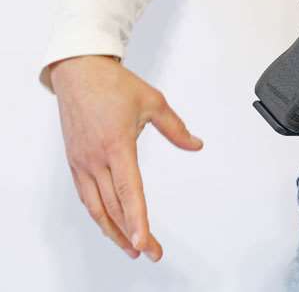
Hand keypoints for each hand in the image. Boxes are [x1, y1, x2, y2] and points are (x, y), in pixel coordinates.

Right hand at [50, 55, 202, 260]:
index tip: (145, 242)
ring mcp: (82, 162)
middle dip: (132, 234)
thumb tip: (196, 145)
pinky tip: (110, 224)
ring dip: (113, 230)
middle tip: (151, 253)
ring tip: (131, 248)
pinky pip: (86, 196)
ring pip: (96, 207)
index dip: (137, 220)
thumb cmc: (113, 85)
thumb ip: (176, 129)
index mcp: (117, 145)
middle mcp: (95, 158)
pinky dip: (99, 214)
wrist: (79, 71)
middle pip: (113, 207)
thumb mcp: (154, 102)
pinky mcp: (75, 161)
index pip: (129, 192)